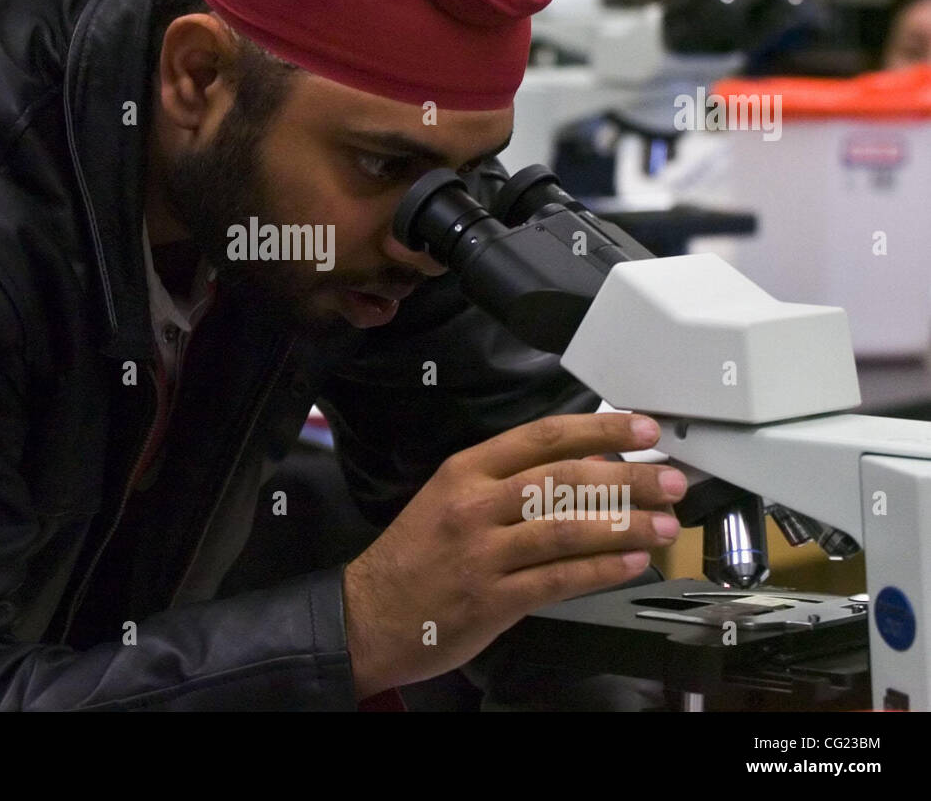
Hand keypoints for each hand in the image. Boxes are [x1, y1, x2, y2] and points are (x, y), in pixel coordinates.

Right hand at [342, 411, 685, 699]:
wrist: (368, 612)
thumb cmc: (415, 555)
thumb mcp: (450, 499)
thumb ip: (509, 483)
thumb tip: (584, 467)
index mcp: (464, 471)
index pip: (542, 437)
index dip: (598, 429)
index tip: (641, 427)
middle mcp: (474, 505)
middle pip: (563, 479)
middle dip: (627, 476)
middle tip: (671, 479)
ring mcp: (483, 553)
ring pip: (566, 528)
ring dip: (625, 524)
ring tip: (664, 523)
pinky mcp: (492, 599)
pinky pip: (558, 579)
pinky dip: (601, 570)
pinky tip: (631, 562)